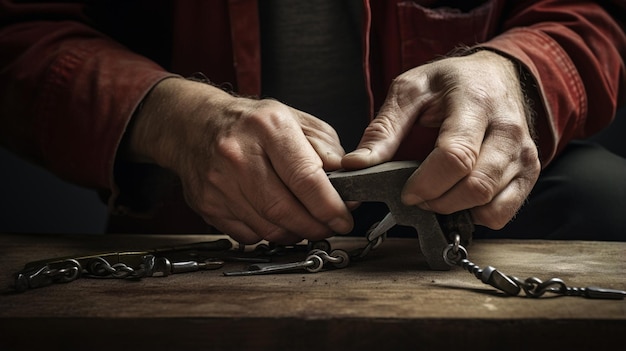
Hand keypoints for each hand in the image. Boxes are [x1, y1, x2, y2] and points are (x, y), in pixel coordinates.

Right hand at [126, 78, 352, 243]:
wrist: (193, 125)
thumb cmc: (250, 123)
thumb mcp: (294, 120)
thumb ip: (326, 149)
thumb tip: (348, 184)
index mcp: (268, 127)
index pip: (306, 179)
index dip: (330, 207)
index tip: (344, 219)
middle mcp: (239, 155)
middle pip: (286, 210)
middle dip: (316, 227)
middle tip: (329, 228)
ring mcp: (219, 182)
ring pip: (268, 228)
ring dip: (295, 234)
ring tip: (306, 224)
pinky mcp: (207, 204)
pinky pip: (248, 235)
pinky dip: (268, 234)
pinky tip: (276, 220)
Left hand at [343, 50, 539, 228]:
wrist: (495, 75)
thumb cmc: (449, 83)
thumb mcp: (409, 91)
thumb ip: (383, 129)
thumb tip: (355, 165)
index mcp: (475, 102)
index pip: (456, 156)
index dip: (426, 184)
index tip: (406, 192)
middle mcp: (508, 129)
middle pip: (475, 187)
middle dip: (437, 201)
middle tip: (417, 194)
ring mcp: (523, 152)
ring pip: (489, 203)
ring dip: (454, 209)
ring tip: (436, 193)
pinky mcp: (529, 171)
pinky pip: (503, 212)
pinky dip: (477, 215)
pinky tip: (459, 198)